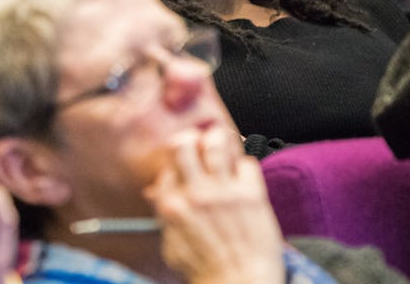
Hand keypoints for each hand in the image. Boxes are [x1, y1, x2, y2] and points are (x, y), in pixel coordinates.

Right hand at [145, 128, 284, 283]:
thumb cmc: (207, 272)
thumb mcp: (172, 247)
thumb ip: (165, 218)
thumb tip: (158, 197)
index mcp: (172, 205)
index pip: (168, 166)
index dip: (177, 164)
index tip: (185, 166)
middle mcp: (195, 193)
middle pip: (185, 143)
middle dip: (190, 139)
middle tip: (198, 142)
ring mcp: (224, 192)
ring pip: (217, 143)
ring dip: (218, 139)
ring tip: (221, 140)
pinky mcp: (252, 195)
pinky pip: (248, 163)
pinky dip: (245, 165)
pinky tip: (243, 174)